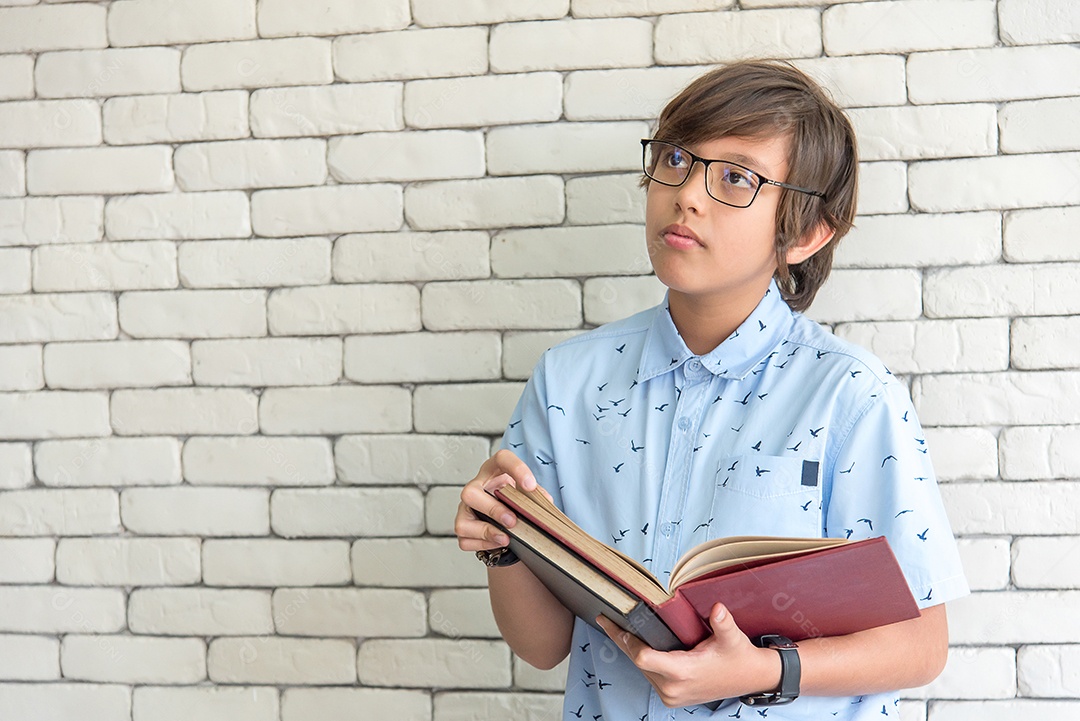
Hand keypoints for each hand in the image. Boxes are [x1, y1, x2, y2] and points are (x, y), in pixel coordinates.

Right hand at [455, 449, 552, 551]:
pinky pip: (465, 540)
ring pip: (463, 521)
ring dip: (486, 532)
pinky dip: (483, 544)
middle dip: (492, 509)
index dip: (516, 469)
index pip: (502, 459)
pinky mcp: (463, 527)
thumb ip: (536, 494)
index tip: (530, 485)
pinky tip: (498, 542)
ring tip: (506, 538)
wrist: (502, 510)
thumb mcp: (525, 490)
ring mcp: (465, 509)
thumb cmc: (513, 497)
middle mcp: (476, 487)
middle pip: (471, 492)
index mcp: (493, 471)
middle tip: (512, 520)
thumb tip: (544, 502)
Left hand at [596, 603, 780, 707]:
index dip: (627, 639)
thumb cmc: (739, 657)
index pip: (643, 657)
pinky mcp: (672, 697)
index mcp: (683, 672)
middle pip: (637, 662)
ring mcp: (672, 695)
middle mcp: (673, 688)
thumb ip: (723, 623)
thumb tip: (717, 609)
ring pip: (642, 670)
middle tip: (607, 620)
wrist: (750, 678)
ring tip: (618, 628)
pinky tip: (636, 644)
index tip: (614, 623)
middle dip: (622, 641)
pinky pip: (650, 676)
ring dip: (632, 651)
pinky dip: (642, 660)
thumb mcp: (732, 638)